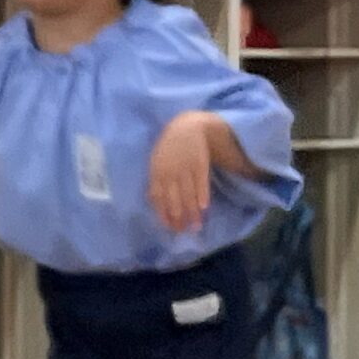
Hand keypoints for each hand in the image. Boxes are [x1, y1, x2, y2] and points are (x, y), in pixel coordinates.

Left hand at [149, 113, 214, 234]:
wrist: (186, 127)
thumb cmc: (168, 147)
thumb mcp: (156, 162)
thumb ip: (156, 181)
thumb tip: (154, 201)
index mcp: (156, 172)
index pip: (158, 197)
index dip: (163, 213)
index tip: (168, 227)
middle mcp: (170, 173)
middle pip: (174, 199)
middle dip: (178, 217)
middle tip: (183, 232)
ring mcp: (186, 169)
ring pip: (188, 194)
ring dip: (191, 212)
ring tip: (195, 226)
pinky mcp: (200, 164)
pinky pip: (201, 182)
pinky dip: (202, 195)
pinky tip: (204, 208)